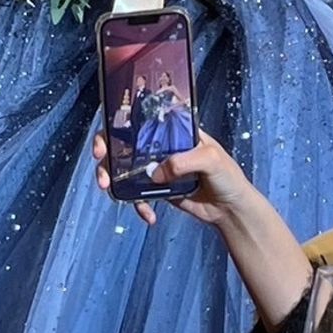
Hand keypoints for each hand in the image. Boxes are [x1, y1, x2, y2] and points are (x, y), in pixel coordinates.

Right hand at [92, 127, 252, 227]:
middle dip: (106, 151)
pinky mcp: (158, 190)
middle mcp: (161, 145)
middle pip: (125, 142)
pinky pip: (137, 195)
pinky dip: (137, 205)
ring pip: (125, 169)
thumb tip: (156, 172)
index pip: (142, 117)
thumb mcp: (211, 159)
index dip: (119, 121)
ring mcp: (158, 168)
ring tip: (110, 190)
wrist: (232, 210)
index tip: (107, 134)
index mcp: (173, 129)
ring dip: (113, 179)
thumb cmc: (228, 176)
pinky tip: (148, 215)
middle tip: (101, 164)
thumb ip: (184, 161)